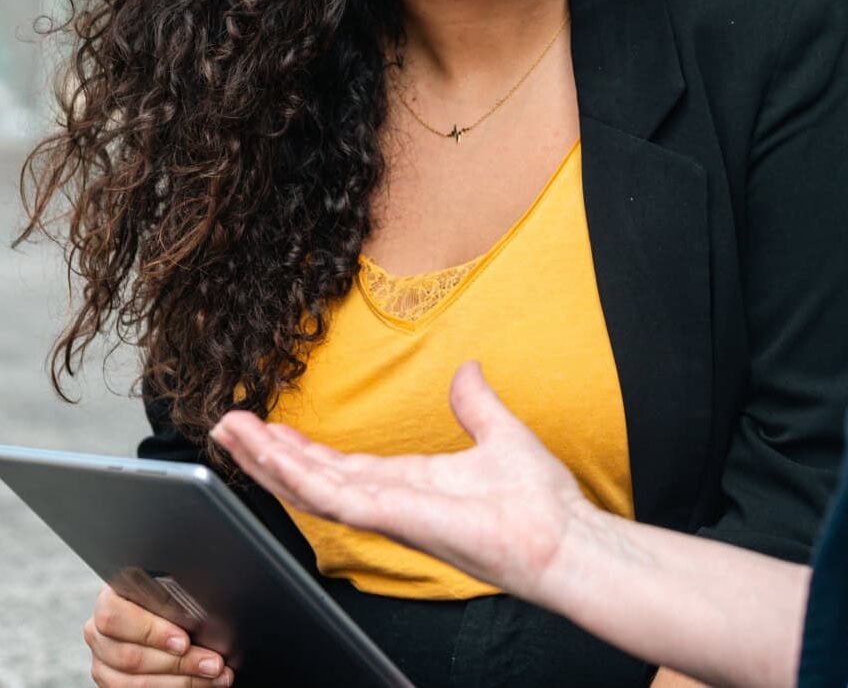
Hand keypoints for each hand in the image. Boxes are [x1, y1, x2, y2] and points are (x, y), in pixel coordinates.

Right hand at [85, 584, 232, 685]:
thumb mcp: (168, 588)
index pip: (116, 617)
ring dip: (181, 681)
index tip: (185, 642)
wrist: (160, 613)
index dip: (151, 632)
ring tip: (215, 676)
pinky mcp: (110, 683)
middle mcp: (99, 634)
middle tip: (214, 664)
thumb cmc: (169, 596)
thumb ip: (174, 597)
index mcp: (109, 601)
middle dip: (179, 663)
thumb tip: (202, 609)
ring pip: (134, 682)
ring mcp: (102, 663)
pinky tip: (199, 684)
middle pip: (131, 656)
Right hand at [211, 360, 588, 602]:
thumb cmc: (539, 502)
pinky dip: (298, 475)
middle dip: (268, 452)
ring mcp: (388, 512)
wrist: (562, 537)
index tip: (268, 426)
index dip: (302, 448)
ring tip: (231, 431)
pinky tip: (270, 454)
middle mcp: (391, 500)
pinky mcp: (394, 517)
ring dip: (269, 459)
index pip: (340, 465)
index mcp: (411, 482)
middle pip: (313, 476)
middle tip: (227, 424)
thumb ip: (476, 404)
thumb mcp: (501, 435)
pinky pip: (335, 497)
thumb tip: (468, 369)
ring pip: (311, 486)